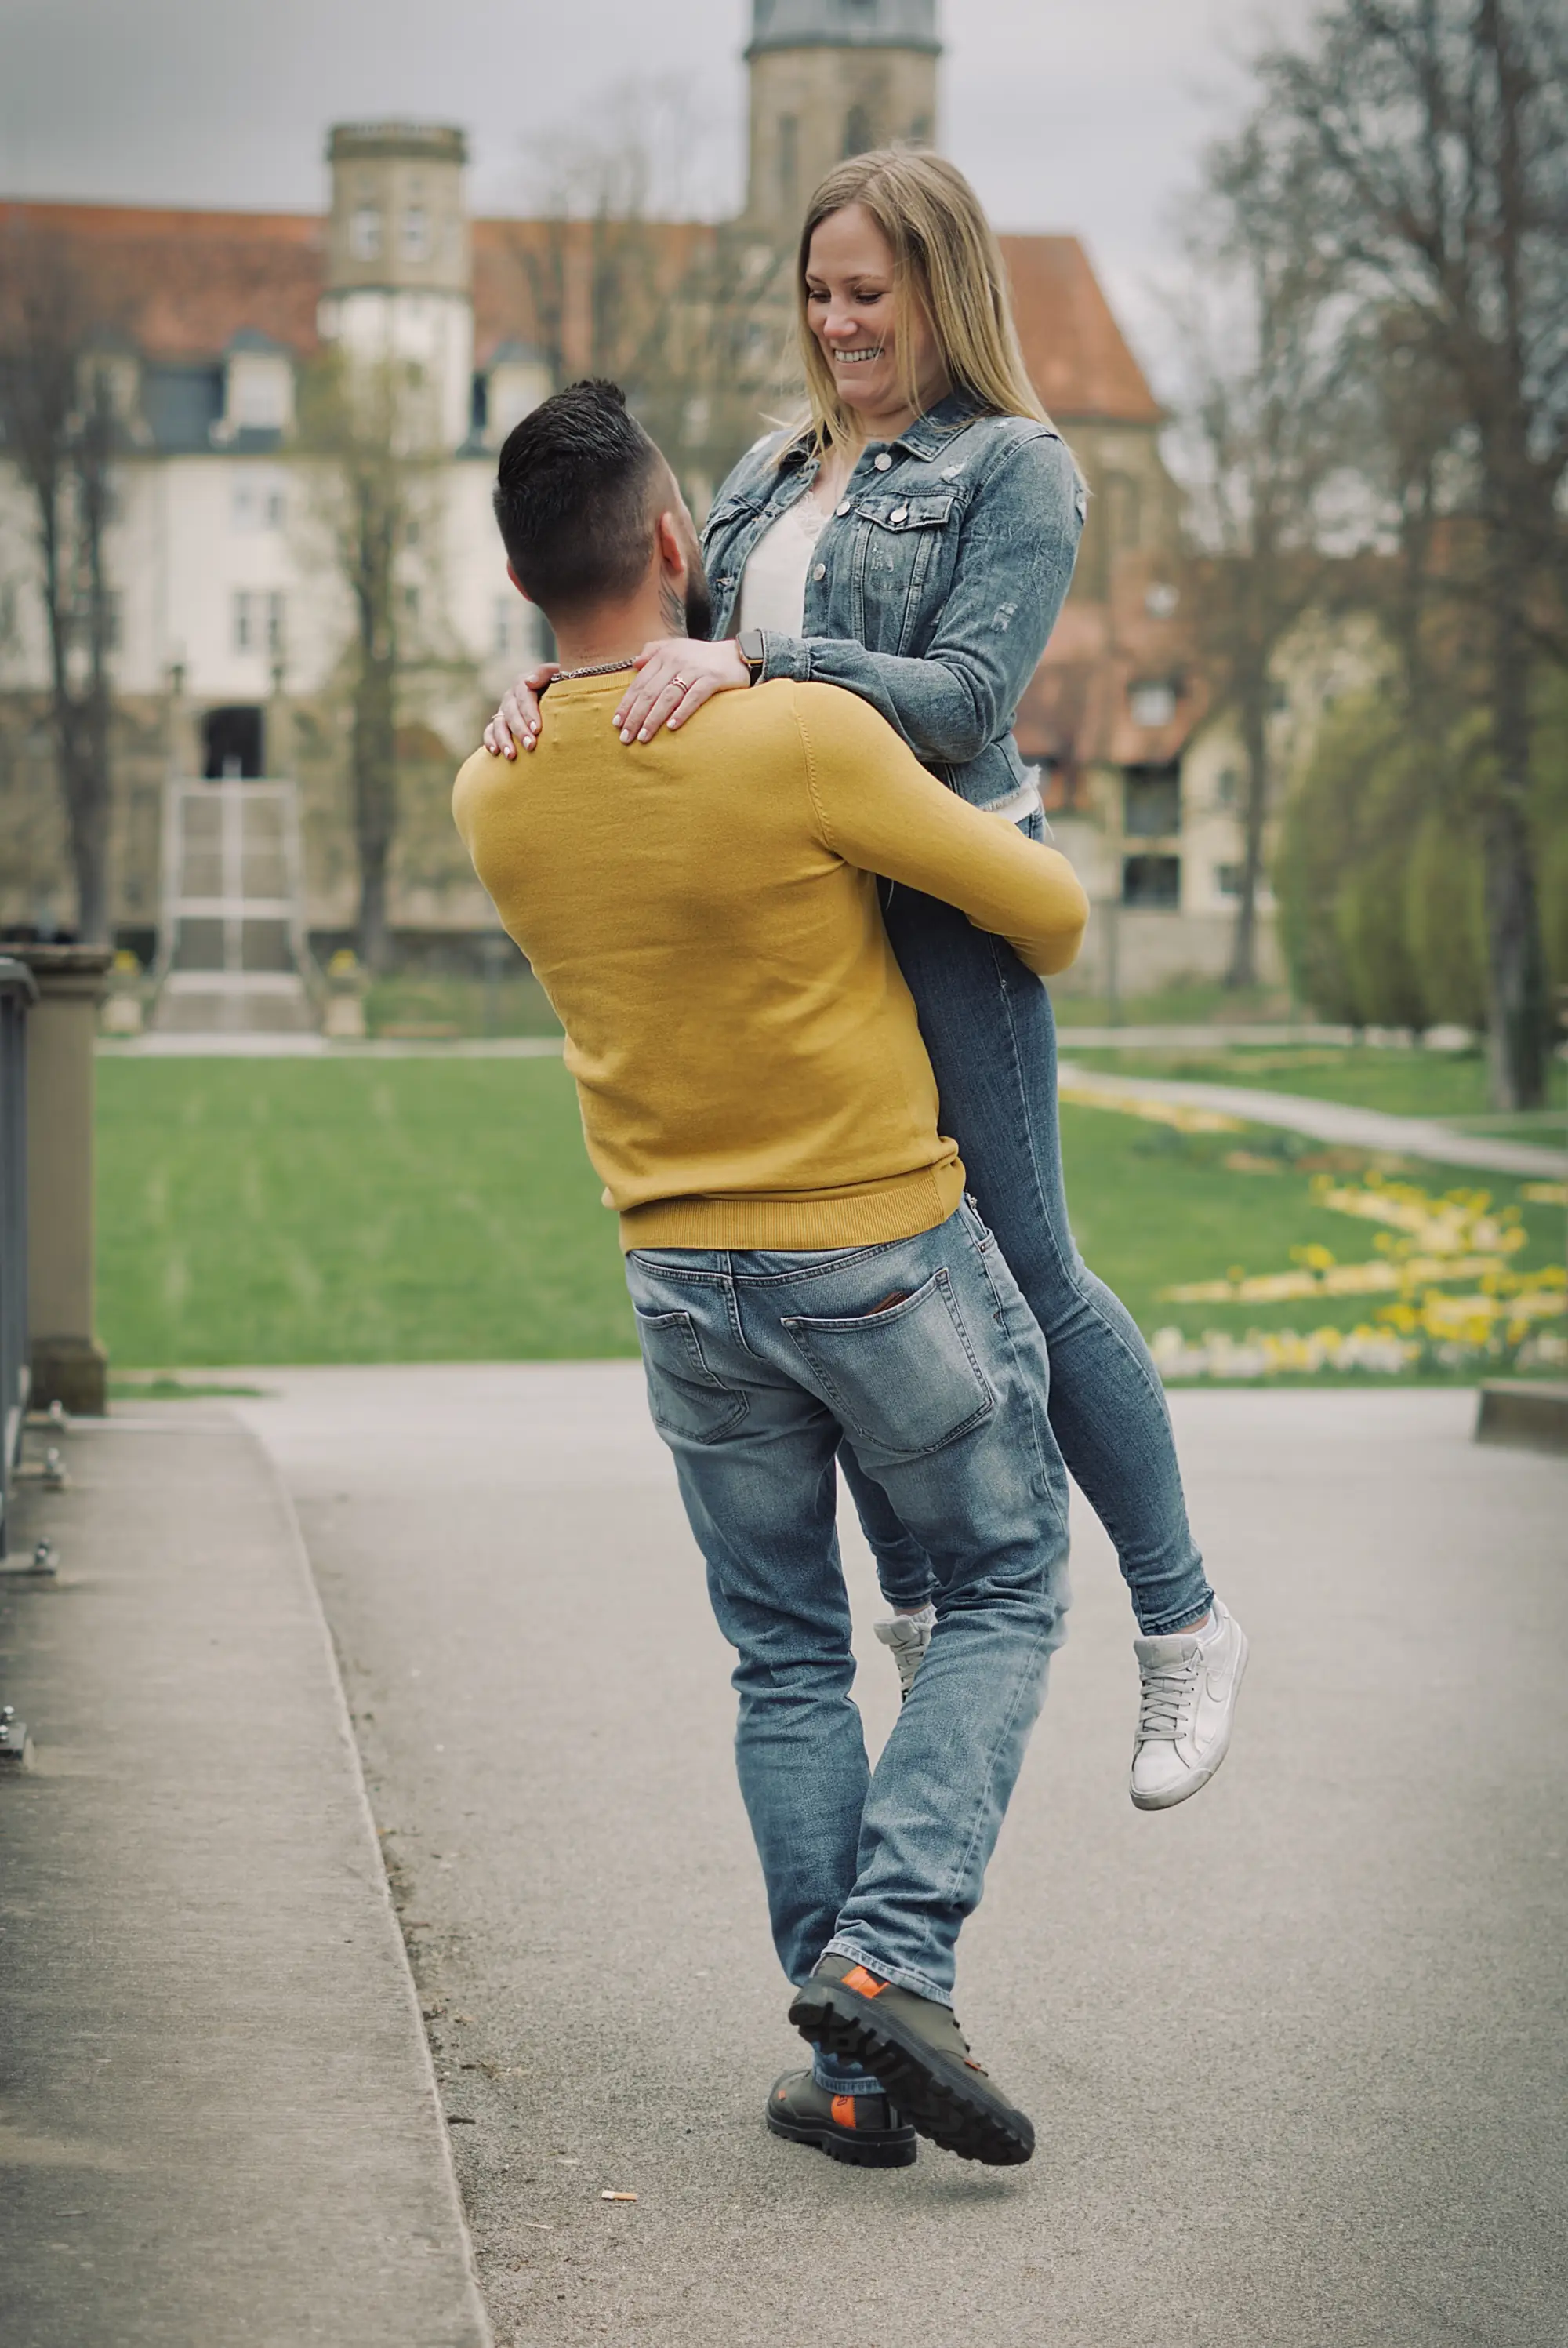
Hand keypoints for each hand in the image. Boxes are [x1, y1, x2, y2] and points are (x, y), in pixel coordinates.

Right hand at [482, 662, 559, 757]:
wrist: (556, 700)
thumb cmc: (560, 689)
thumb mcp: (557, 676)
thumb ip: (545, 674)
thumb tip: (529, 681)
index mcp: (524, 683)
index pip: (524, 696)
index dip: (529, 713)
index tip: (537, 729)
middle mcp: (511, 696)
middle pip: (511, 712)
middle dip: (520, 730)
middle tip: (531, 746)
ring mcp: (503, 710)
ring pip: (499, 723)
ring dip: (504, 739)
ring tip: (512, 755)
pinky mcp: (498, 723)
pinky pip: (490, 731)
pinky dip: (490, 740)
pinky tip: (495, 752)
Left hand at [612, 639, 747, 742]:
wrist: (737, 654)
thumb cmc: (703, 656)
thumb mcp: (677, 647)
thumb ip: (654, 651)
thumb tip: (634, 664)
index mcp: (664, 655)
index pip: (640, 682)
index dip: (627, 704)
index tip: (617, 723)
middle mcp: (676, 660)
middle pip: (650, 692)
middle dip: (635, 716)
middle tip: (626, 737)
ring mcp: (695, 670)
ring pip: (668, 697)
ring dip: (653, 719)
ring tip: (644, 737)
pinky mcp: (712, 679)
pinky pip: (693, 698)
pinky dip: (681, 712)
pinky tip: (671, 727)